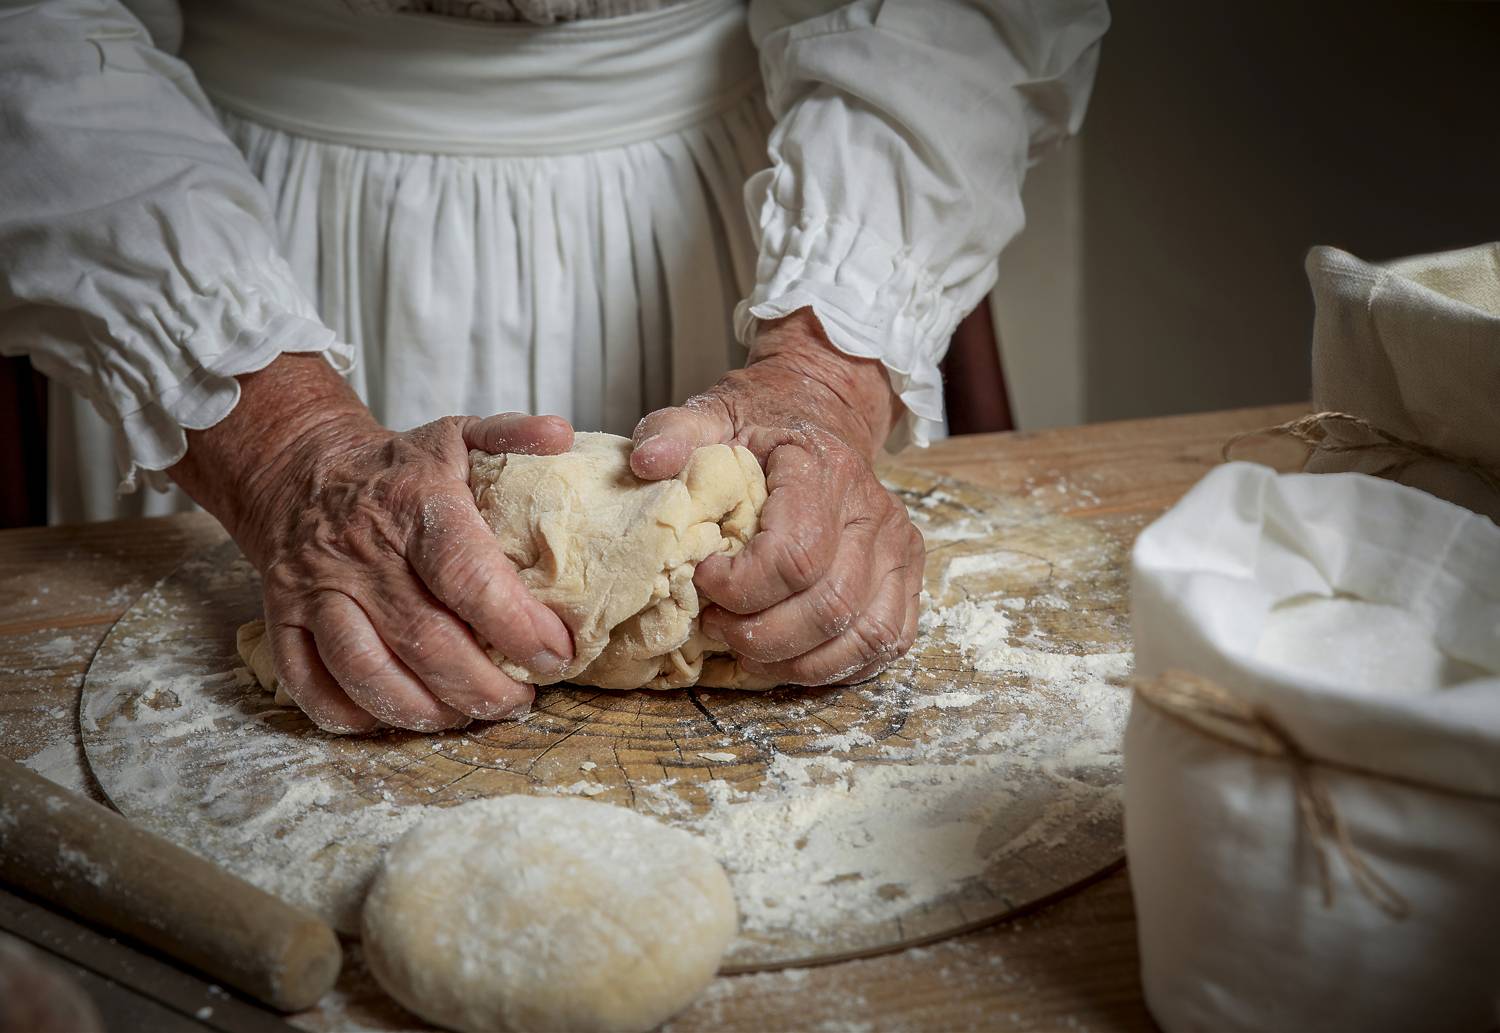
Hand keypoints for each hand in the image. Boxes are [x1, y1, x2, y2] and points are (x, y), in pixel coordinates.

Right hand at [171, 356, 574, 732]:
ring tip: (469, 716)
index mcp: (412, 502)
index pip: (467, 575)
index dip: (516, 624)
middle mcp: (360, 551)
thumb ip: (511, 435)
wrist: (297, 467)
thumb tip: (563, 435)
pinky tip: (399, 718)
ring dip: (425, 710)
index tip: (556, 653)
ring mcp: (315, 589)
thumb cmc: (395, 467)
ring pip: (367, 671)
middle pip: (425, 639)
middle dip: (482, 686)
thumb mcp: (455, 436)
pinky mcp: (284, 620)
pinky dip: (353, 715)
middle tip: (522, 700)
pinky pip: (309, 685)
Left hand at [630, 310, 924, 684]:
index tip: (704, 578)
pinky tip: (790, 655)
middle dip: (761, 635)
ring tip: (748, 649)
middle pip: (829, 606)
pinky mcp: (908, 579)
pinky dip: (835, 666)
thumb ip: (675, 431)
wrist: (823, 413)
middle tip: (717, 625)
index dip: (741, 587)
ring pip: (863, 635)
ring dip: (797, 660)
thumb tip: (647, 464)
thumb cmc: (762, 426)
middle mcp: (873, 511)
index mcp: (825, 469)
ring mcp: (898, 548)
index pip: (794, 556)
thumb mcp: (713, 415)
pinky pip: (886, 643)